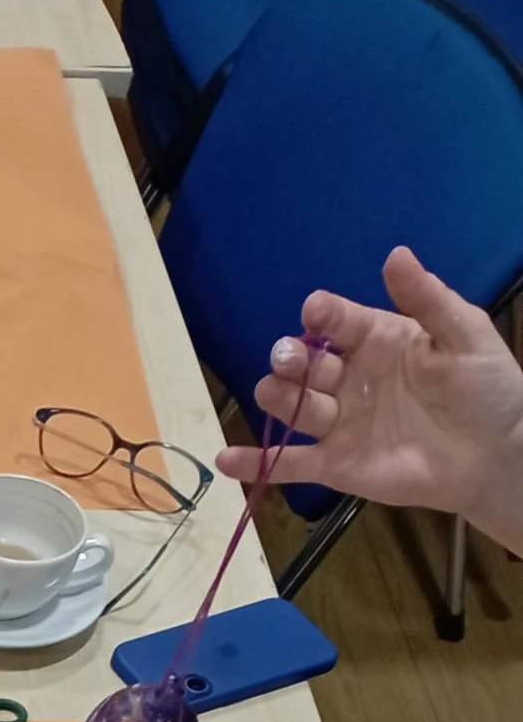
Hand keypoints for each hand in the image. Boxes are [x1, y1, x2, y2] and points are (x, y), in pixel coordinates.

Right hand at [214, 248, 522, 556]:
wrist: (495, 453)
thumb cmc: (486, 387)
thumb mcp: (462, 332)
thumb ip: (426, 298)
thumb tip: (394, 255)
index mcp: (378, 340)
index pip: (339, 322)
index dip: (323, 315)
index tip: (315, 311)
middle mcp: (351, 378)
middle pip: (306, 364)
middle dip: (292, 358)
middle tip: (292, 358)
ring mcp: (340, 423)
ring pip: (294, 407)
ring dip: (278, 397)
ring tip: (275, 393)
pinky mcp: (336, 466)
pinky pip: (290, 463)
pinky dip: (256, 464)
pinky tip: (226, 460)